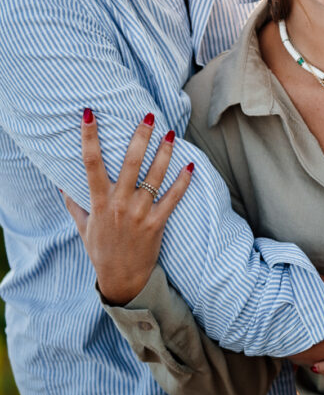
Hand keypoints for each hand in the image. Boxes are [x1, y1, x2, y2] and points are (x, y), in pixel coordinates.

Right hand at [62, 109, 192, 304]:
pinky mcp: (157, 224)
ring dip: (165, 152)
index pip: (91, 163)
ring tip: (170, 133)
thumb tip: (61, 182)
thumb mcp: (83, 227)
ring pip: (155, 176)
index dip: (90, 137)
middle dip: (140, 136)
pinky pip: (173, 198)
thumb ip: (74, 203)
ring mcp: (140, 213)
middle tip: (149, 115)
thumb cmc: (101, 250)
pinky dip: (183, 182)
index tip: (89, 114)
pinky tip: (191, 166)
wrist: (121, 280)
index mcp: (99, 202)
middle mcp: (120, 204)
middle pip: (131, 162)